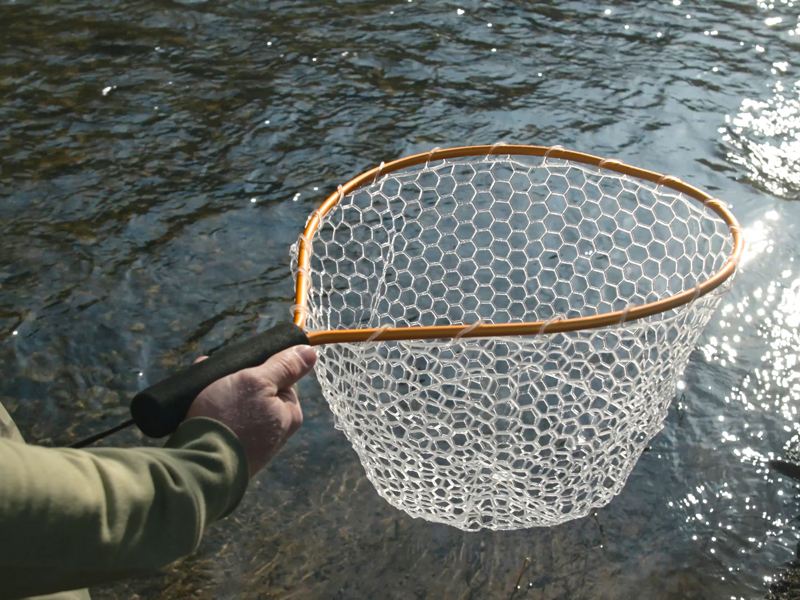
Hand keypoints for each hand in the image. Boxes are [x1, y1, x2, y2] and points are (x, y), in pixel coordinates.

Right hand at [185, 345, 316, 476]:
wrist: (197, 468)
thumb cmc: (230, 419)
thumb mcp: (257, 382)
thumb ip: (284, 367)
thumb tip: (310, 352)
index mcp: (288, 415)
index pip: (282, 379)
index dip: (259, 367)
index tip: (237, 364)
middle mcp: (274, 433)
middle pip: (257, 394)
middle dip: (234, 380)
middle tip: (211, 373)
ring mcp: (252, 447)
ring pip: (237, 409)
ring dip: (218, 393)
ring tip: (198, 387)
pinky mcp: (231, 456)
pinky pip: (224, 426)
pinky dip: (211, 414)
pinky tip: (193, 407)